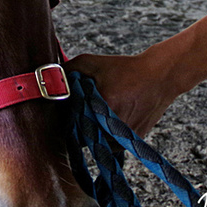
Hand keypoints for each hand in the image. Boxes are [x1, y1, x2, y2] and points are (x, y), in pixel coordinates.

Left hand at [66, 49, 181, 136]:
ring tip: (94, 111)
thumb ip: (65, 71)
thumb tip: (46, 83)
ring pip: (94, 142)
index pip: (69, 122)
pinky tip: (105, 117)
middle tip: (77, 109)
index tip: (62, 108)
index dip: (62, 116)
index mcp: (102, 105)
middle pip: (80, 135)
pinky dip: (102, 134)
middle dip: (75, 124)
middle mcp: (113, 126)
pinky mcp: (130, 142)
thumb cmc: (123, 68)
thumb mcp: (90, 62)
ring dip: (89, 130)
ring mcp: (123, 138)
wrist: (159, 77)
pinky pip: (107, 144)